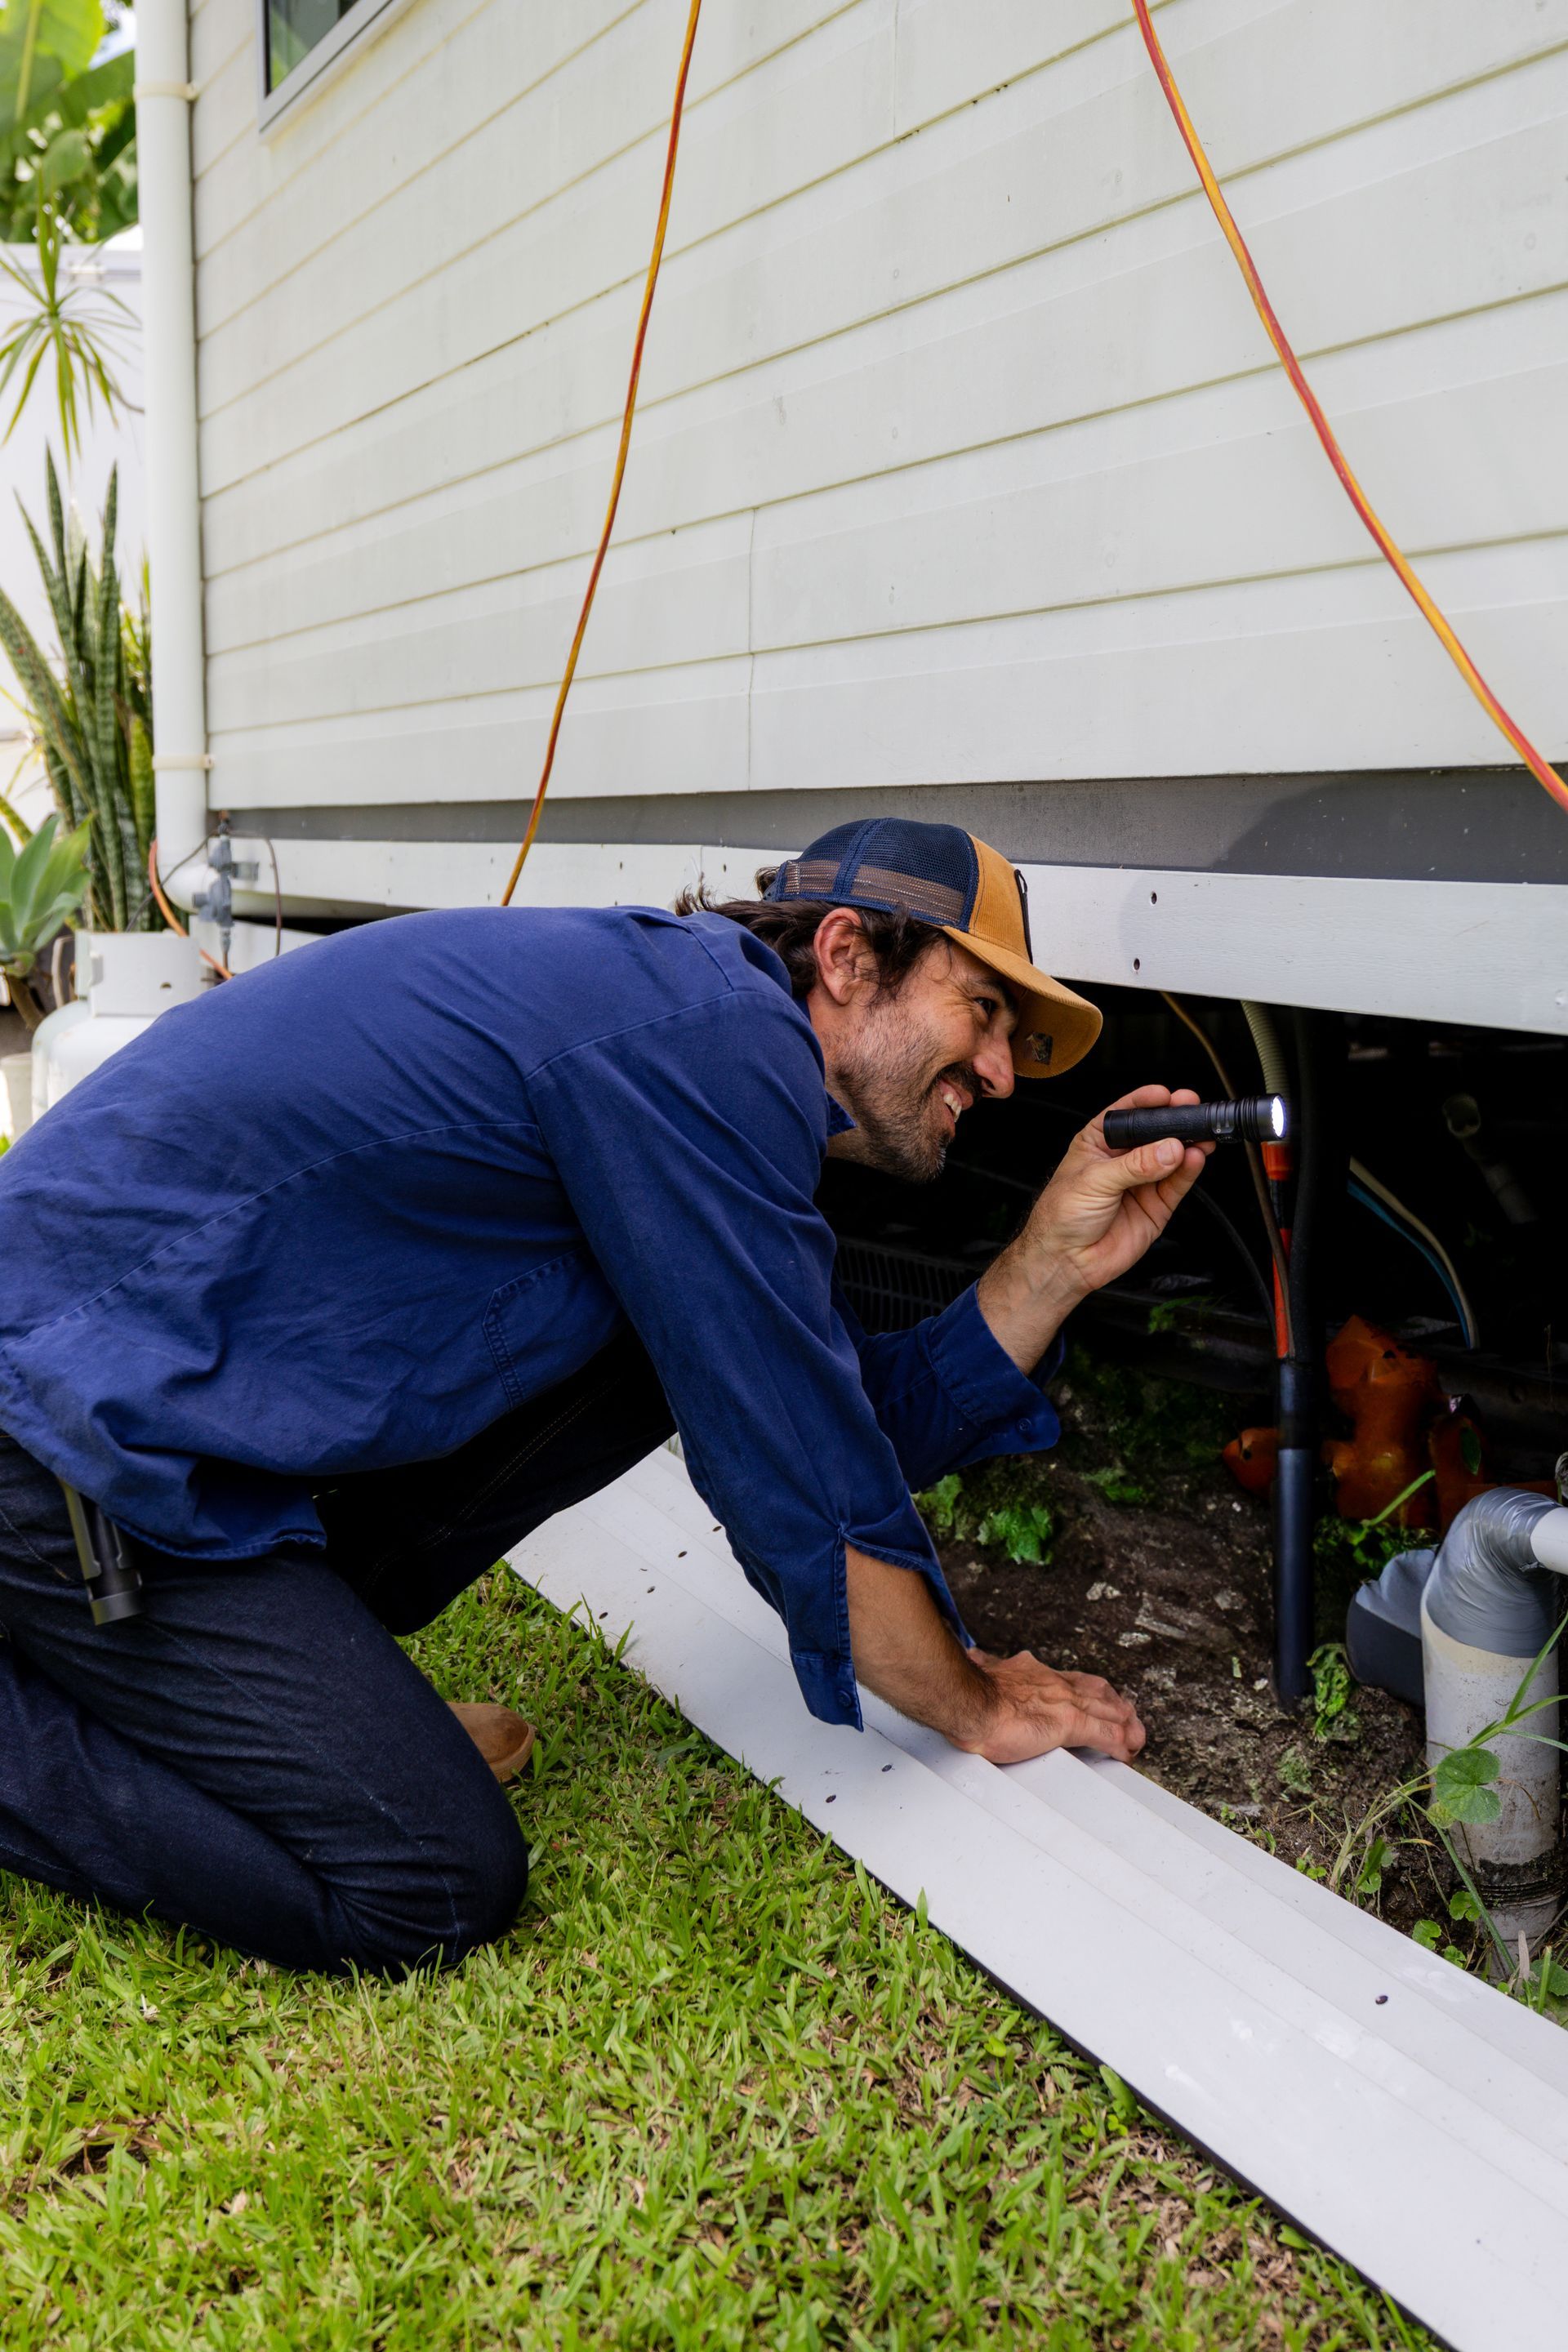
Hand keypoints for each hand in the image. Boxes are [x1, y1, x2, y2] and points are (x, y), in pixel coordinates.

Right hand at [957, 1648, 1145, 1764]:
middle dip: (1117, 1705)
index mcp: (1033, 1672)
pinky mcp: (1069, 1722)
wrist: (967, 1703)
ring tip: (1136, 1738)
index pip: (1073, 1678)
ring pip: (1108, 1711)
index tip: (1098, 1698)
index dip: (1091, 1690)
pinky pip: (1104, 1735)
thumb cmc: (967, 1695)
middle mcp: (1054, 1682)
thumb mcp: (981, 1674)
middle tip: (1129, 1718)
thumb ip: (985, 1666)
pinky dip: (1118, 1744)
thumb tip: (974, 1656)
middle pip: (1099, 1691)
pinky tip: (1126, 1754)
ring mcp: (1064, 1701)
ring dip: (1126, 1725)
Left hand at [977, 1085, 1211, 1369]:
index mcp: (1099, 1143)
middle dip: (1175, 1121)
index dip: (1146, 1102)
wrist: (1065, 1261)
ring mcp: (1142, 1183)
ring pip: (1172, 1157)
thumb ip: (1135, 1165)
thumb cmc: (1061, 1216)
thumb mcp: (1093, 1181)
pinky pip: (1178, 1183)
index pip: (1127, 1115)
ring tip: (1200, 1136)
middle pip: (1155, 1134)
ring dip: (1188, 1144)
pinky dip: (1189, 1170)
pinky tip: (1196, 1157)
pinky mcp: (1156, 1206)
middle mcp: (1123, 1160)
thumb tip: (1169, 1148)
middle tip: (1192, 1110)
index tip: (1166, 1095)